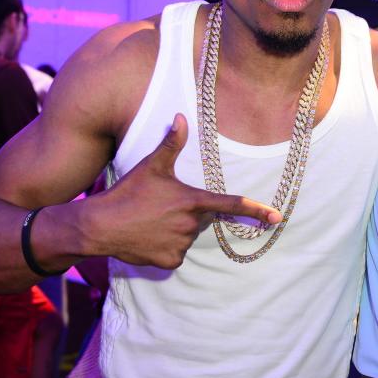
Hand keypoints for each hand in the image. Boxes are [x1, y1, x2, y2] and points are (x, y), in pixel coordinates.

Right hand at [85, 113, 280, 268]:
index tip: (277, 216)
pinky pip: (176, 255)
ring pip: (188, 237)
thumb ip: (171, 143)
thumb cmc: (128, 193)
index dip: (256, 210)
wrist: (99, 226)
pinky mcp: (170, 262)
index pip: (231, 204)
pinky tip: (148, 238)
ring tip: (151, 222)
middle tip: (162, 207)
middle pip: (202, 220)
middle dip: (188, 214)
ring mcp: (181, 245)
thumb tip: (181, 116)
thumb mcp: (151, 166)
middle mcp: (191, 225)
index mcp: (192, 201)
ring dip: (176, 231)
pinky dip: (166, 248)